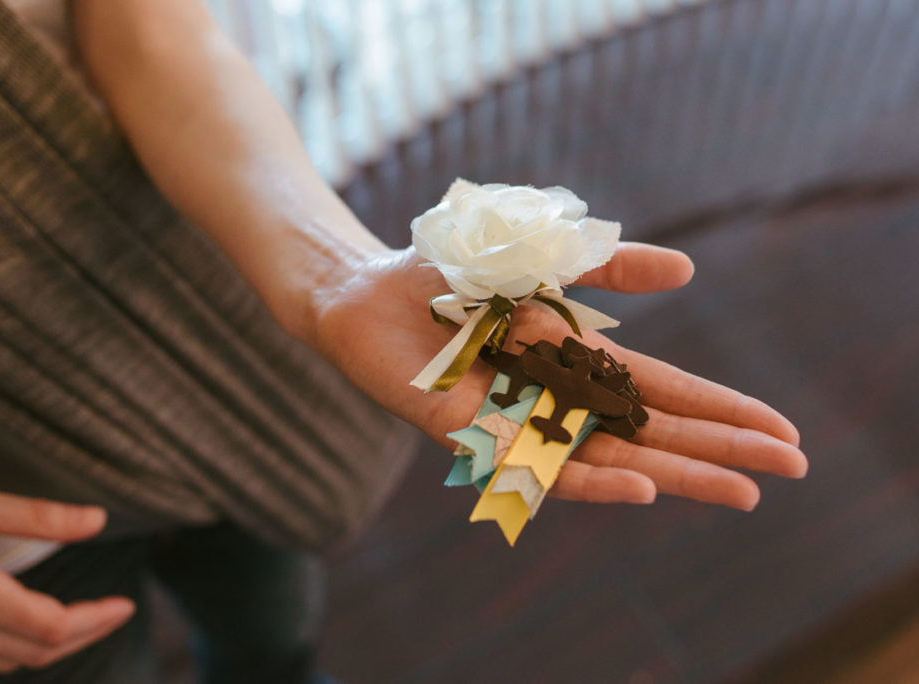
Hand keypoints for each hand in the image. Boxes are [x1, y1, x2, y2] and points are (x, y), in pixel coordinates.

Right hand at [0, 482, 134, 676]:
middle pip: (37, 651)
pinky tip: (17, 629)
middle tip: (114, 613)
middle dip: (86, 634)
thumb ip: (33, 515)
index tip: (125, 604)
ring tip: (82, 620)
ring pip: (7, 662)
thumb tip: (94, 519)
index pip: (52, 627)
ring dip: (52, 646)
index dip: (96, 619)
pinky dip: (11, 651)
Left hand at [316, 243, 806, 509]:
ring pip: (608, 458)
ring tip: (738, 492)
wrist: (369, 288)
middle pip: (652, 431)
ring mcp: (519, 419)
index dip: (723, 410)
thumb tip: (687, 270)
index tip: (781, 431)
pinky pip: (537, 464)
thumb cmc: (452, 271)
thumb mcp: (544, 258)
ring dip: (673, 475)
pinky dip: (588, 478)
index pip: (666, 391)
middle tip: (790, 472)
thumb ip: (608, 267)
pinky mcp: (474, 433)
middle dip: (719, 450)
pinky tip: (638, 486)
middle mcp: (557, 397)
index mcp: (579, 358)